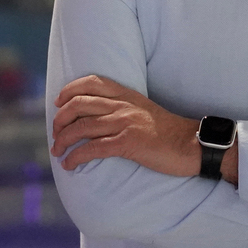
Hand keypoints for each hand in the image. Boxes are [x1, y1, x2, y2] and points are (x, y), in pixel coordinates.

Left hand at [51, 75, 199, 175]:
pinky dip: (76, 157)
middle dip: (60, 119)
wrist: (191, 144)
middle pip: (79, 104)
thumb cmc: (168, 132)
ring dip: (63, 140)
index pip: (92, 82)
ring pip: (82, 127)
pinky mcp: (128, 143)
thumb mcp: (145, 110)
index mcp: (128, 94)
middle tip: (55, 133)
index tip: (58, 103)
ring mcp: (125, 123)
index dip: (70, 90)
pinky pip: (93, 148)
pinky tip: (69, 165)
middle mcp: (123, 105)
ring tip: (57, 151)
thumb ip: (124, 108)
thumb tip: (101, 118)